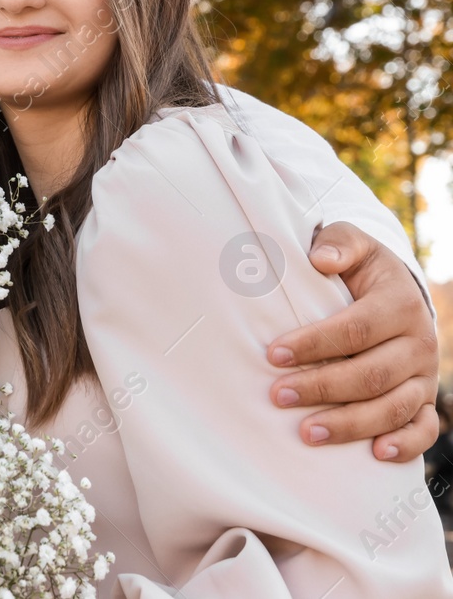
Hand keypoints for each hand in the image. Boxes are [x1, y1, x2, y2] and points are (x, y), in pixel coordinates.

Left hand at [268, 222, 437, 462]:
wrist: (394, 290)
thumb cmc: (359, 269)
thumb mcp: (351, 245)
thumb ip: (338, 244)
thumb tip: (321, 259)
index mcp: (400, 304)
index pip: (355, 330)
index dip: (314, 344)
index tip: (273, 354)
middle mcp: (419, 342)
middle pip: (371, 374)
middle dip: (321, 387)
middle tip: (277, 395)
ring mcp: (424, 375)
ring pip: (394, 408)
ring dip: (351, 424)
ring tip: (307, 433)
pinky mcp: (425, 400)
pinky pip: (424, 429)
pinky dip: (405, 445)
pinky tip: (375, 454)